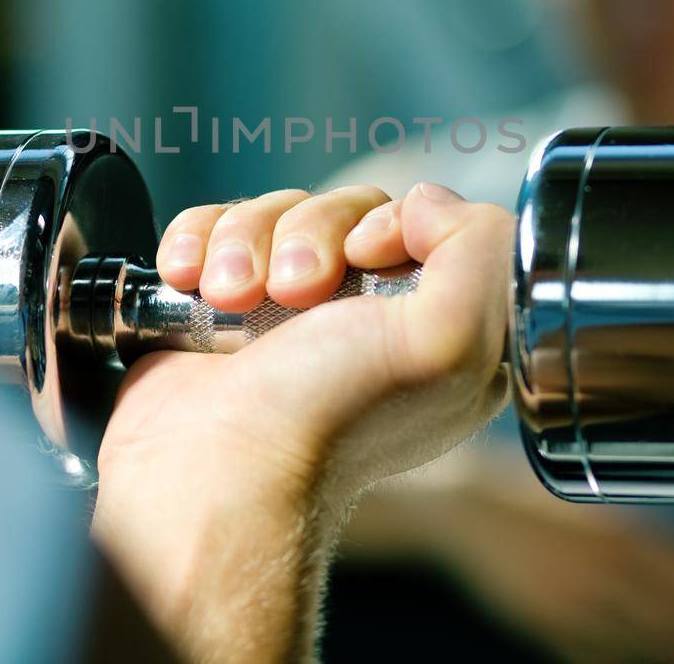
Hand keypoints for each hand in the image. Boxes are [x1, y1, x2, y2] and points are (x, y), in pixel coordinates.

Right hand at [90, 183, 511, 662]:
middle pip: (342, 209)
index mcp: (435, 331)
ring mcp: (284, 313)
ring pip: (272, 213)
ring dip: (244, 242)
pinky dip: (197, 243)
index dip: (390, 223)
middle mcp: (363, 320)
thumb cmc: (328, 421)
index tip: (364, 256)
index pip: (425, 221)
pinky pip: (212, 227)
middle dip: (308, 236)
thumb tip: (426, 201)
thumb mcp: (451, 341)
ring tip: (229, 296)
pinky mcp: (216, 305)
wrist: (212, 473)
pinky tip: (192, 281)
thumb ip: (482, 250)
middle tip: (292, 291)